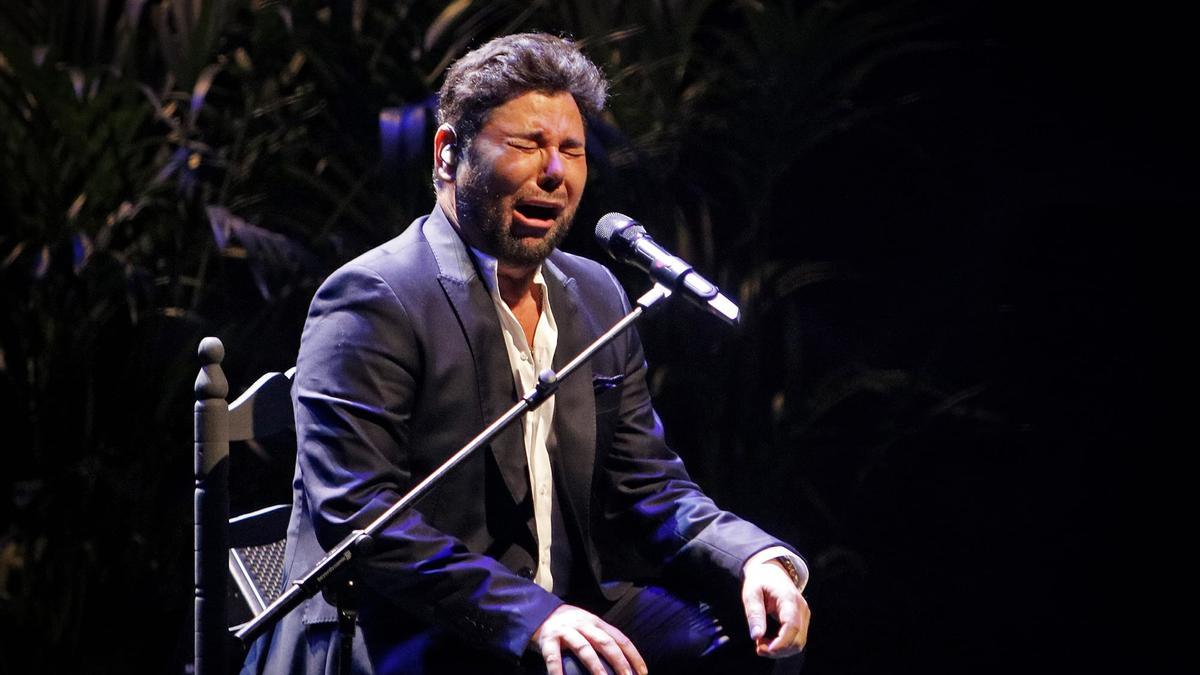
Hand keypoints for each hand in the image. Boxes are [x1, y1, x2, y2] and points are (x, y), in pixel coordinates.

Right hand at [531, 604, 647, 674]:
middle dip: (619, 661)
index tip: (643, 672)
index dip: (633, 655)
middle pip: (605, 642)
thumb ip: (603, 638)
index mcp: (597, 623)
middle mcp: (583, 625)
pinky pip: (553, 657)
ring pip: (583, 648)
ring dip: (595, 666)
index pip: (620, 639)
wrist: (539, 612)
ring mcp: (565, 631)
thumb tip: (624, 662)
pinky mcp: (548, 640)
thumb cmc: (569, 625)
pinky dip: (557, 671)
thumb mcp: (588, 625)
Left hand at [742, 559, 809, 657]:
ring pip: (798, 643)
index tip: (762, 649)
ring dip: (780, 649)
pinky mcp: (802, 620)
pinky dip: (783, 645)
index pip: (792, 626)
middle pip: (797, 640)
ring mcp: (804, 615)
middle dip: (778, 650)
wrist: (771, 570)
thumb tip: (756, 636)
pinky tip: (768, 640)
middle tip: (758, 646)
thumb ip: (754, 614)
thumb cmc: (760, 581)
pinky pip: (796, 638)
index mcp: (789, 599)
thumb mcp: (751, 594)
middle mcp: (801, 608)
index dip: (780, 643)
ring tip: (761, 642)